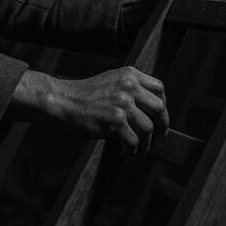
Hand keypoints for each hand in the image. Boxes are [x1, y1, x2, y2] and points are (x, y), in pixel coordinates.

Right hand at [10, 67, 168, 154]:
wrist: (62, 101)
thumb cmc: (85, 95)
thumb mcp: (111, 81)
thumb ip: (130, 88)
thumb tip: (151, 110)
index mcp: (129, 74)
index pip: (159, 88)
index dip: (163, 105)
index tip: (159, 116)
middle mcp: (128, 87)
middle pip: (159, 108)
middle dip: (161, 125)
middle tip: (158, 135)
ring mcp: (122, 104)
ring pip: (148, 129)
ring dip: (145, 143)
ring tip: (137, 147)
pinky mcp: (115, 121)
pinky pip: (134, 141)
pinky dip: (132, 150)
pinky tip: (124, 151)